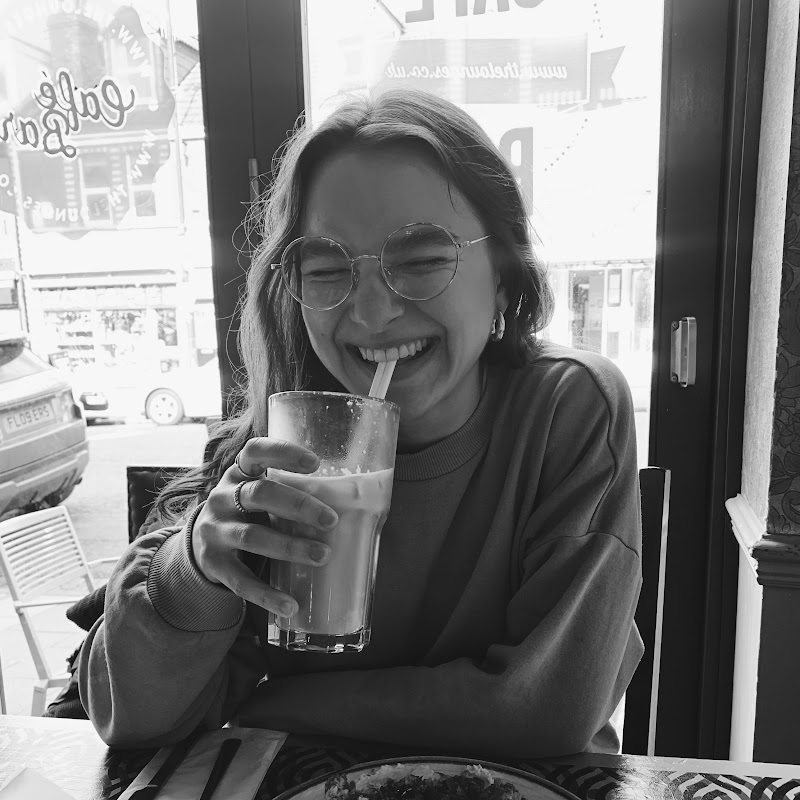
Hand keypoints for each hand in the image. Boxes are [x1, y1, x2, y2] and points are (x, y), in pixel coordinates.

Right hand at [190, 437, 337, 615]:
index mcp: (239, 473)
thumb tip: (354, 502)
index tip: (315, 462)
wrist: (199, 545)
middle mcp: (222, 497)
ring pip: (253, 537)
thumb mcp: (259, 494)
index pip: (256, 452)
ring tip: (323, 556)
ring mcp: (215, 531)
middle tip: (332, 520)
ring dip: (290, 547)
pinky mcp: (213, 565)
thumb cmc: (247, 513)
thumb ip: (289, 492)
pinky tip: (291, 605)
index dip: (283, 453)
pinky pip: (241, 581)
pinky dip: (267, 595)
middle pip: (260, 494)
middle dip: (299, 506)